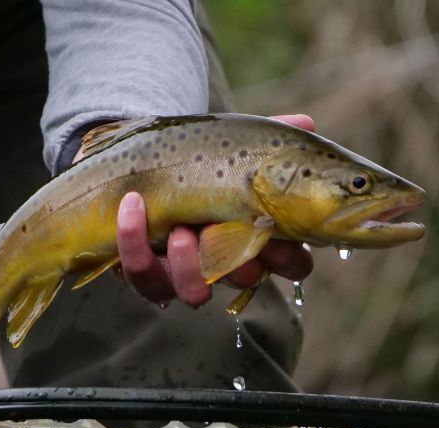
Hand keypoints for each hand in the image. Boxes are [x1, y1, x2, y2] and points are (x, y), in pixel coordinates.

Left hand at [75, 114, 315, 307]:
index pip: (292, 263)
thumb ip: (270, 136)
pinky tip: (133, 204)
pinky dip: (135, 240)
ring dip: (188, 263)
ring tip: (180, 229)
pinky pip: (143, 276)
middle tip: (219, 232)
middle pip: (244, 280)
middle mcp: (226, 262)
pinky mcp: (148, 275)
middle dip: (235, 262)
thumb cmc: (200, 158)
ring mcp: (186, 273)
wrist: (142, 160)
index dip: (288, 257)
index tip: (274, 232)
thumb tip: (305, 123)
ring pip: (195, 293)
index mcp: (258, 237)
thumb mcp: (234, 144)